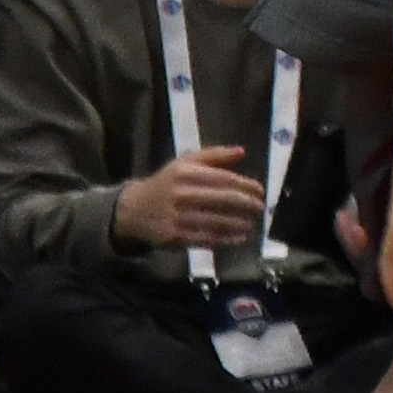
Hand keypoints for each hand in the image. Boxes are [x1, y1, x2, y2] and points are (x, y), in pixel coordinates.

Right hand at [114, 142, 268, 253]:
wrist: (132, 210)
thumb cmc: (166, 183)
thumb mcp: (184, 163)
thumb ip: (214, 155)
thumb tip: (242, 151)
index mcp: (185, 173)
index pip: (224, 179)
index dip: (246, 185)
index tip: (260, 190)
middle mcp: (181, 195)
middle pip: (223, 200)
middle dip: (246, 204)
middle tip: (260, 207)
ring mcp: (177, 218)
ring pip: (216, 222)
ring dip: (238, 224)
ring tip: (251, 224)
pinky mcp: (174, 238)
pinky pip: (205, 240)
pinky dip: (225, 240)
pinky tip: (238, 239)